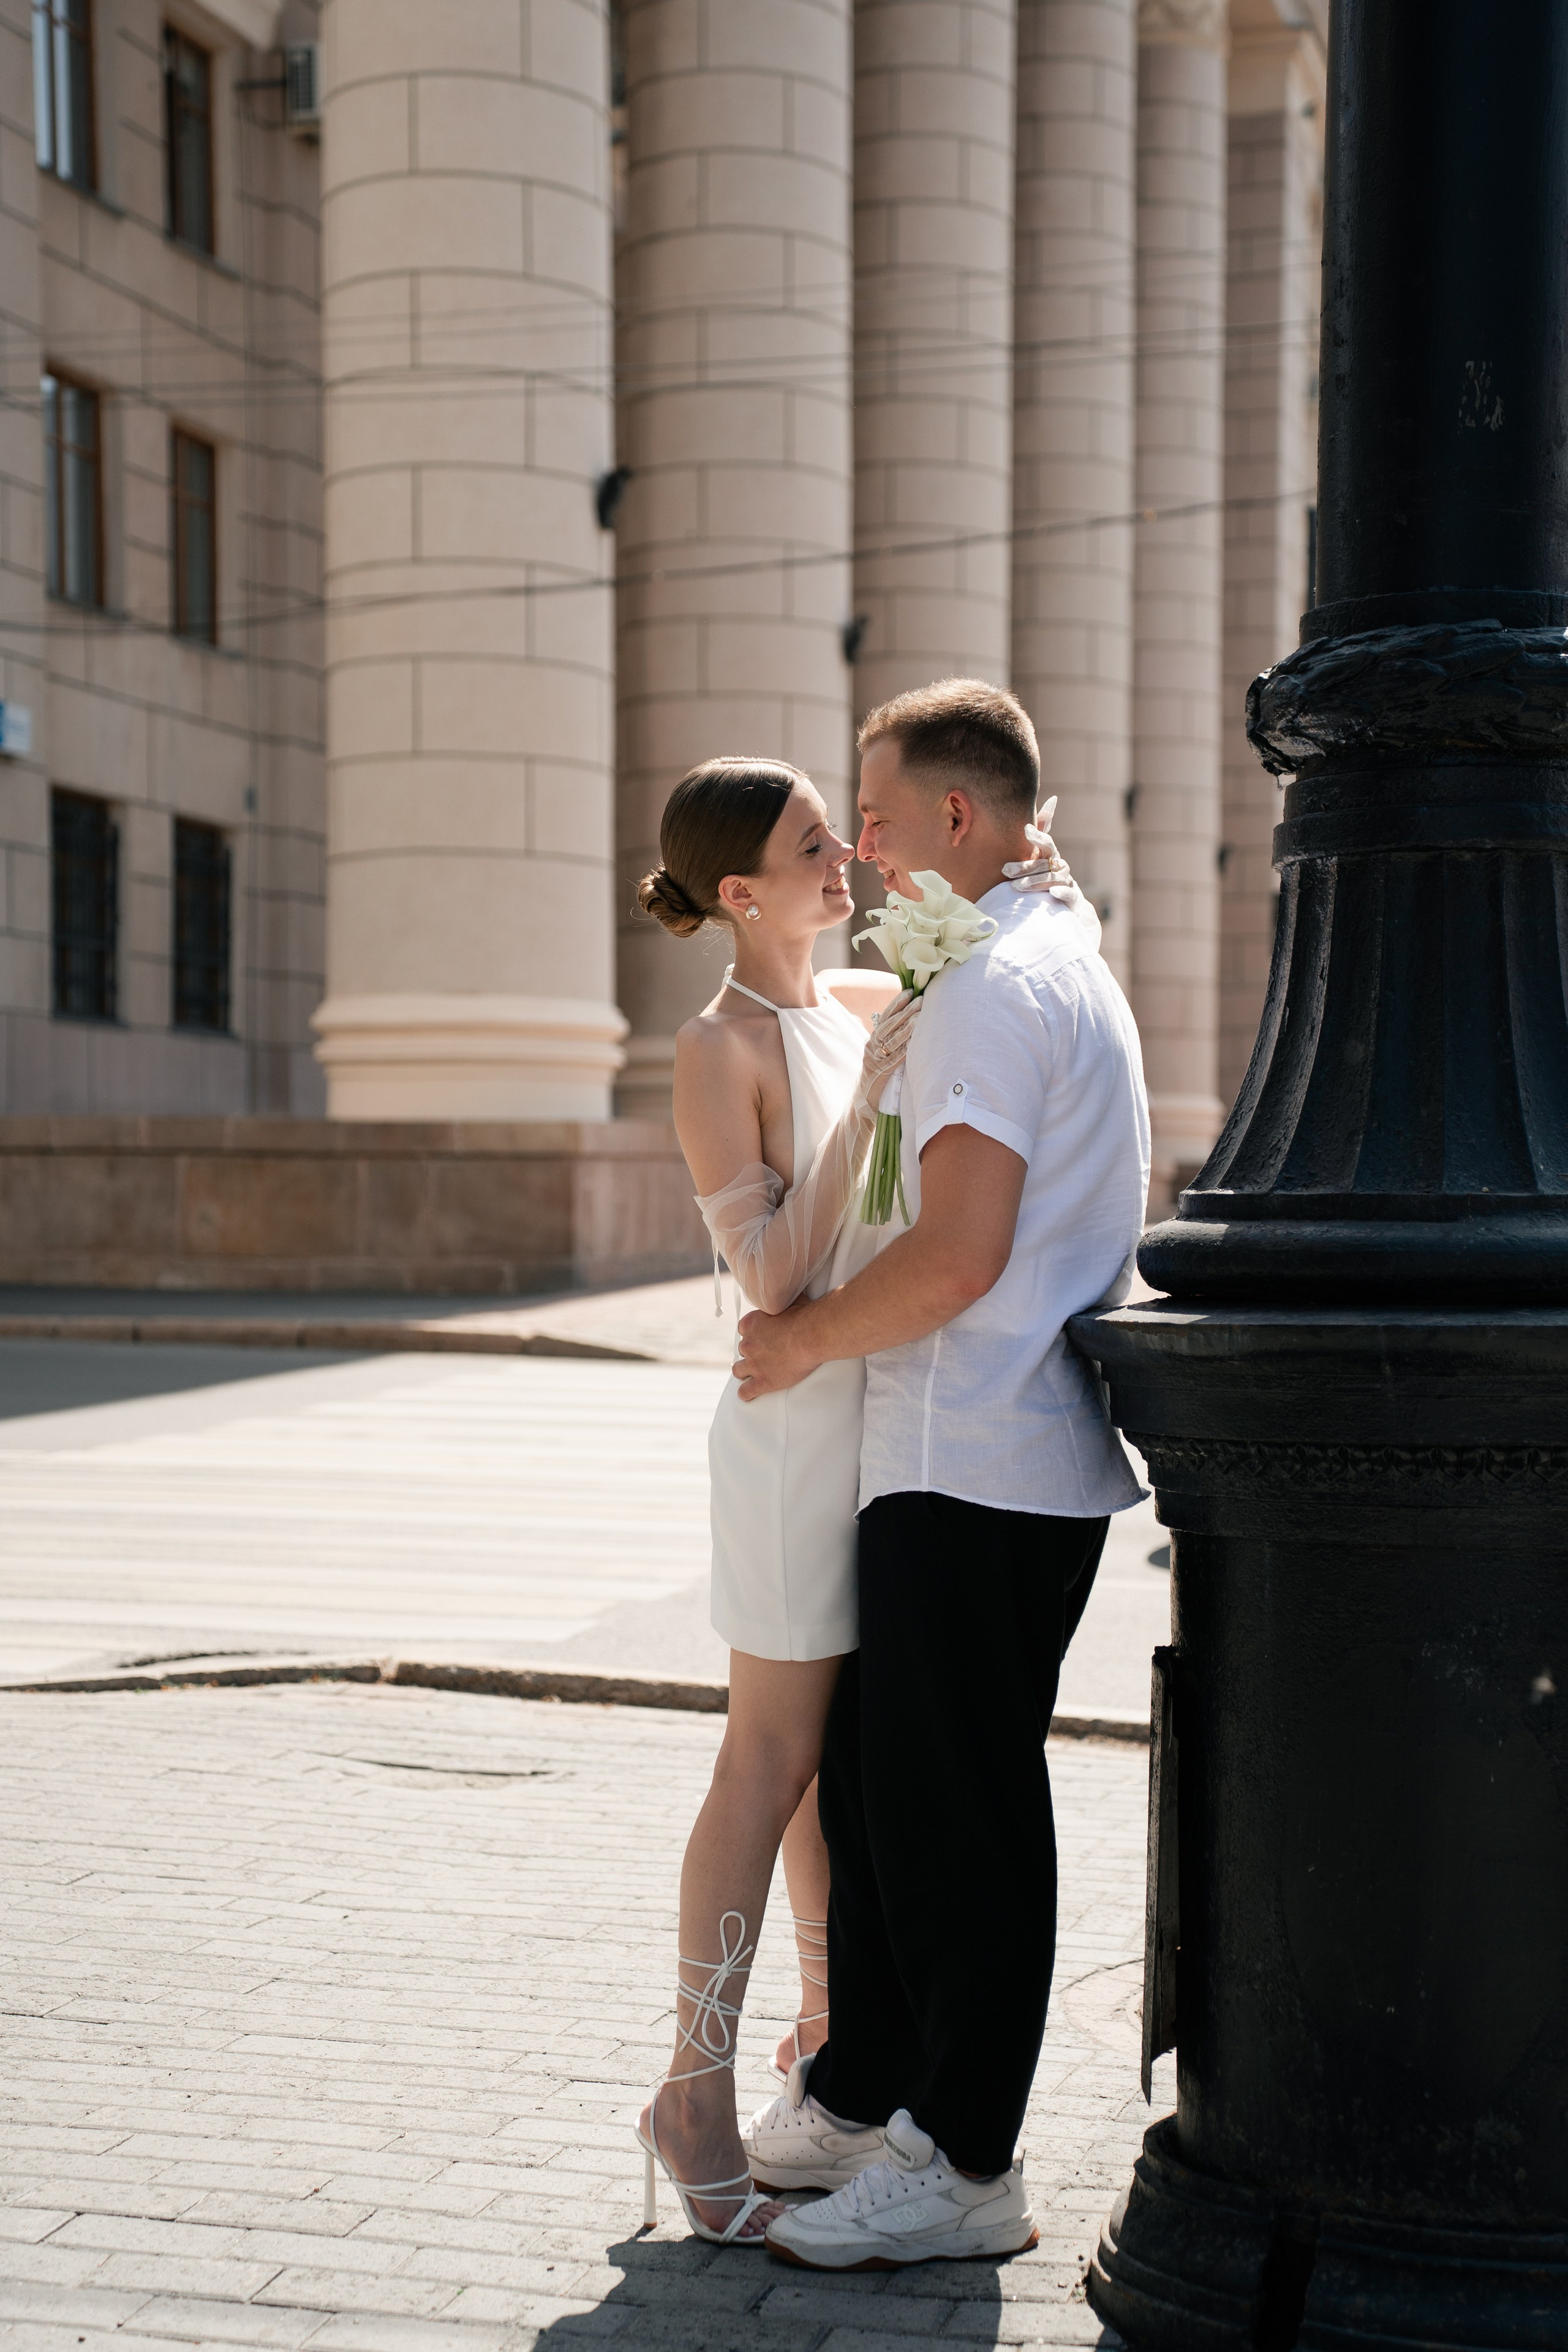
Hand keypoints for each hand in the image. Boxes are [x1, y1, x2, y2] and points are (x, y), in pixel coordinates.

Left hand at [733, 1298, 823, 1399]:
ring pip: (738, 1370)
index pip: (743, 1329)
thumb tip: (789, 1290)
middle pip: (742, 1349)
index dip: (753, 1334)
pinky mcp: (763, 1381)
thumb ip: (784, 1300)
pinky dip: (746, 1393)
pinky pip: (746, 1391)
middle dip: (751, 1352)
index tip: (761, 1336)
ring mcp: (754, 1364)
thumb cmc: (806, 1316)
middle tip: (763, 1355)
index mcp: (752, 1323)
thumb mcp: (792, 1301)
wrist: (812, 1336)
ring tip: (751, 1373)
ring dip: (744, 1371)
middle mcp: (748, 1344)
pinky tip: (748, 1394)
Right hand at [856, 988, 920, 1114]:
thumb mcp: (880, 1053)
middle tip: (920, 1000)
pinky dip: (904, 1049)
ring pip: (892, 1040)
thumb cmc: (877, 1075)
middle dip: (905, 1011)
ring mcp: (875, 1059)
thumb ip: (890, 1039)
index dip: (897, 1003)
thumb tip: (906, 1021)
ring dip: (907, 1028)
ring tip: (920, 1017)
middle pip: (889, 1025)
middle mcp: (872, 1046)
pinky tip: (914, 1041)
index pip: (885, 1016)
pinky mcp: (881, 1073)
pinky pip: (894, 1059)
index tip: (909, 991)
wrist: (863, 1100)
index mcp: (873, 1039)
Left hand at [1004, 796, 1101, 947]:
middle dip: (1024, 867)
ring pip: (1052, 879)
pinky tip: (1052, 892)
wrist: (1066, 904)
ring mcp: (1067, 882)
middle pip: (1044, 864)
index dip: (1038, 836)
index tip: (1025, 830)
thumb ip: (1042, 830)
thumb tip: (1052, 798)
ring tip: (1017, 887)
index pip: (1047, 843)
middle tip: (1005, 870)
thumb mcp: (1041, 855)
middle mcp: (1061, 866)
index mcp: (1052, 856)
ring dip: (1035, 882)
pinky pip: (1068, 894)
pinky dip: (1061, 892)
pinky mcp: (1073, 898)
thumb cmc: (1046, 876)